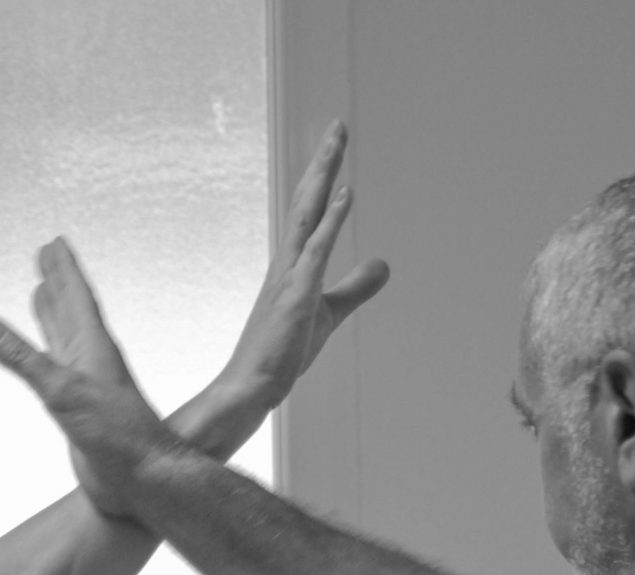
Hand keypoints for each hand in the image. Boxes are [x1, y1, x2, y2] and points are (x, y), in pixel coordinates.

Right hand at [0, 238, 177, 517]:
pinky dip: (45, 356)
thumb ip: (22, 357)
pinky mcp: (79, 411)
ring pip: (64, 339)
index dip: (65, 269)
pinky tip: (42, 357)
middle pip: (71, 310)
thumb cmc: (116, 434)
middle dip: (58, 283)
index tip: (55, 243)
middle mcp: (92, 360)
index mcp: (94, 347)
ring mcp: (86, 385)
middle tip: (47, 256)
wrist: (143, 478)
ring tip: (41, 293)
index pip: (78, 296)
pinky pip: (56, 372)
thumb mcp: (62, 390)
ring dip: (53, 315)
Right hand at [219, 120, 389, 411]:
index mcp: (293, 263)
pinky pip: (316, 250)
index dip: (324, 176)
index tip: (335, 144)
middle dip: (323, 162)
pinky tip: (347, 193)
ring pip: (307, 215)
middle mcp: (287, 260)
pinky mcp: (295, 296)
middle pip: (307, 200)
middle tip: (337, 126)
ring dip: (323, 177)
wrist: (250, 388)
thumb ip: (355, 287)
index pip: (310, 210)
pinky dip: (331, 220)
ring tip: (337, 142)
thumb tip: (384, 263)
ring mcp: (288, 276)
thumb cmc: (282, 351)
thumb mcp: (330, 312)